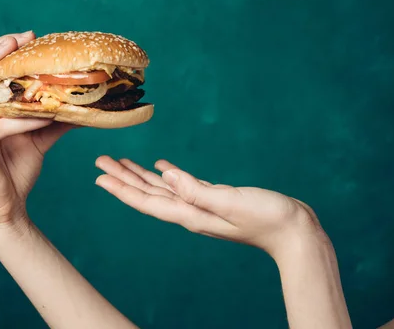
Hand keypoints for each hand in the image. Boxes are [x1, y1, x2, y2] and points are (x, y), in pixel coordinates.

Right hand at [0, 31, 73, 239]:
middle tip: (22, 36)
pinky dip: (21, 119)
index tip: (29, 35)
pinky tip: (42, 115)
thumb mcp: (41, 137)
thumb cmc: (17, 169)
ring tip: (17, 55)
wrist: (6, 206)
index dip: (1, 49)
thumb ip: (57, 118)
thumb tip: (87, 105)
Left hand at [94, 157, 323, 257]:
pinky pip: (183, 185)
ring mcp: (202, 205)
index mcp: (191, 213)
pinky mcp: (215, 198)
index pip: (147, 201)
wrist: (294, 231)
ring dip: (140, 175)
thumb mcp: (230, 202)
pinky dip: (168, 174)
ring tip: (121, 162)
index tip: (99, 177)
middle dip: (123, 178)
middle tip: (101, 161)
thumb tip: (165, 173)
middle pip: (148, 194)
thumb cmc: (267, 218)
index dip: (121, 189)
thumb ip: (197, 190)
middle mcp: (191, 211)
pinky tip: (160, 166)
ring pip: (163, 188)